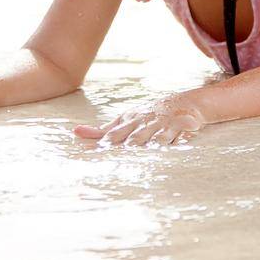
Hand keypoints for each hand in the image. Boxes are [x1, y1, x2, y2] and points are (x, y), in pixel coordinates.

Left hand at [73, 95, 205, 146]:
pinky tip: (177, 145)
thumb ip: (102, 129)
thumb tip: (76, 132)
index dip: (105, 144)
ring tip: (148, 150)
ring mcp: (165, 125)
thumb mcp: (125, 119)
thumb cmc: (147, 115)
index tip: (92, 152)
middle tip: (120, 157)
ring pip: (158, 137)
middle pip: (136, 138)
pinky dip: (179, 141)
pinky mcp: (183, 127)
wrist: (183, 102)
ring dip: (153, 144)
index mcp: (131, 122)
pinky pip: (181, 136)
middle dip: (129, 146)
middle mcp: (146, 123)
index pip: (115, 135)